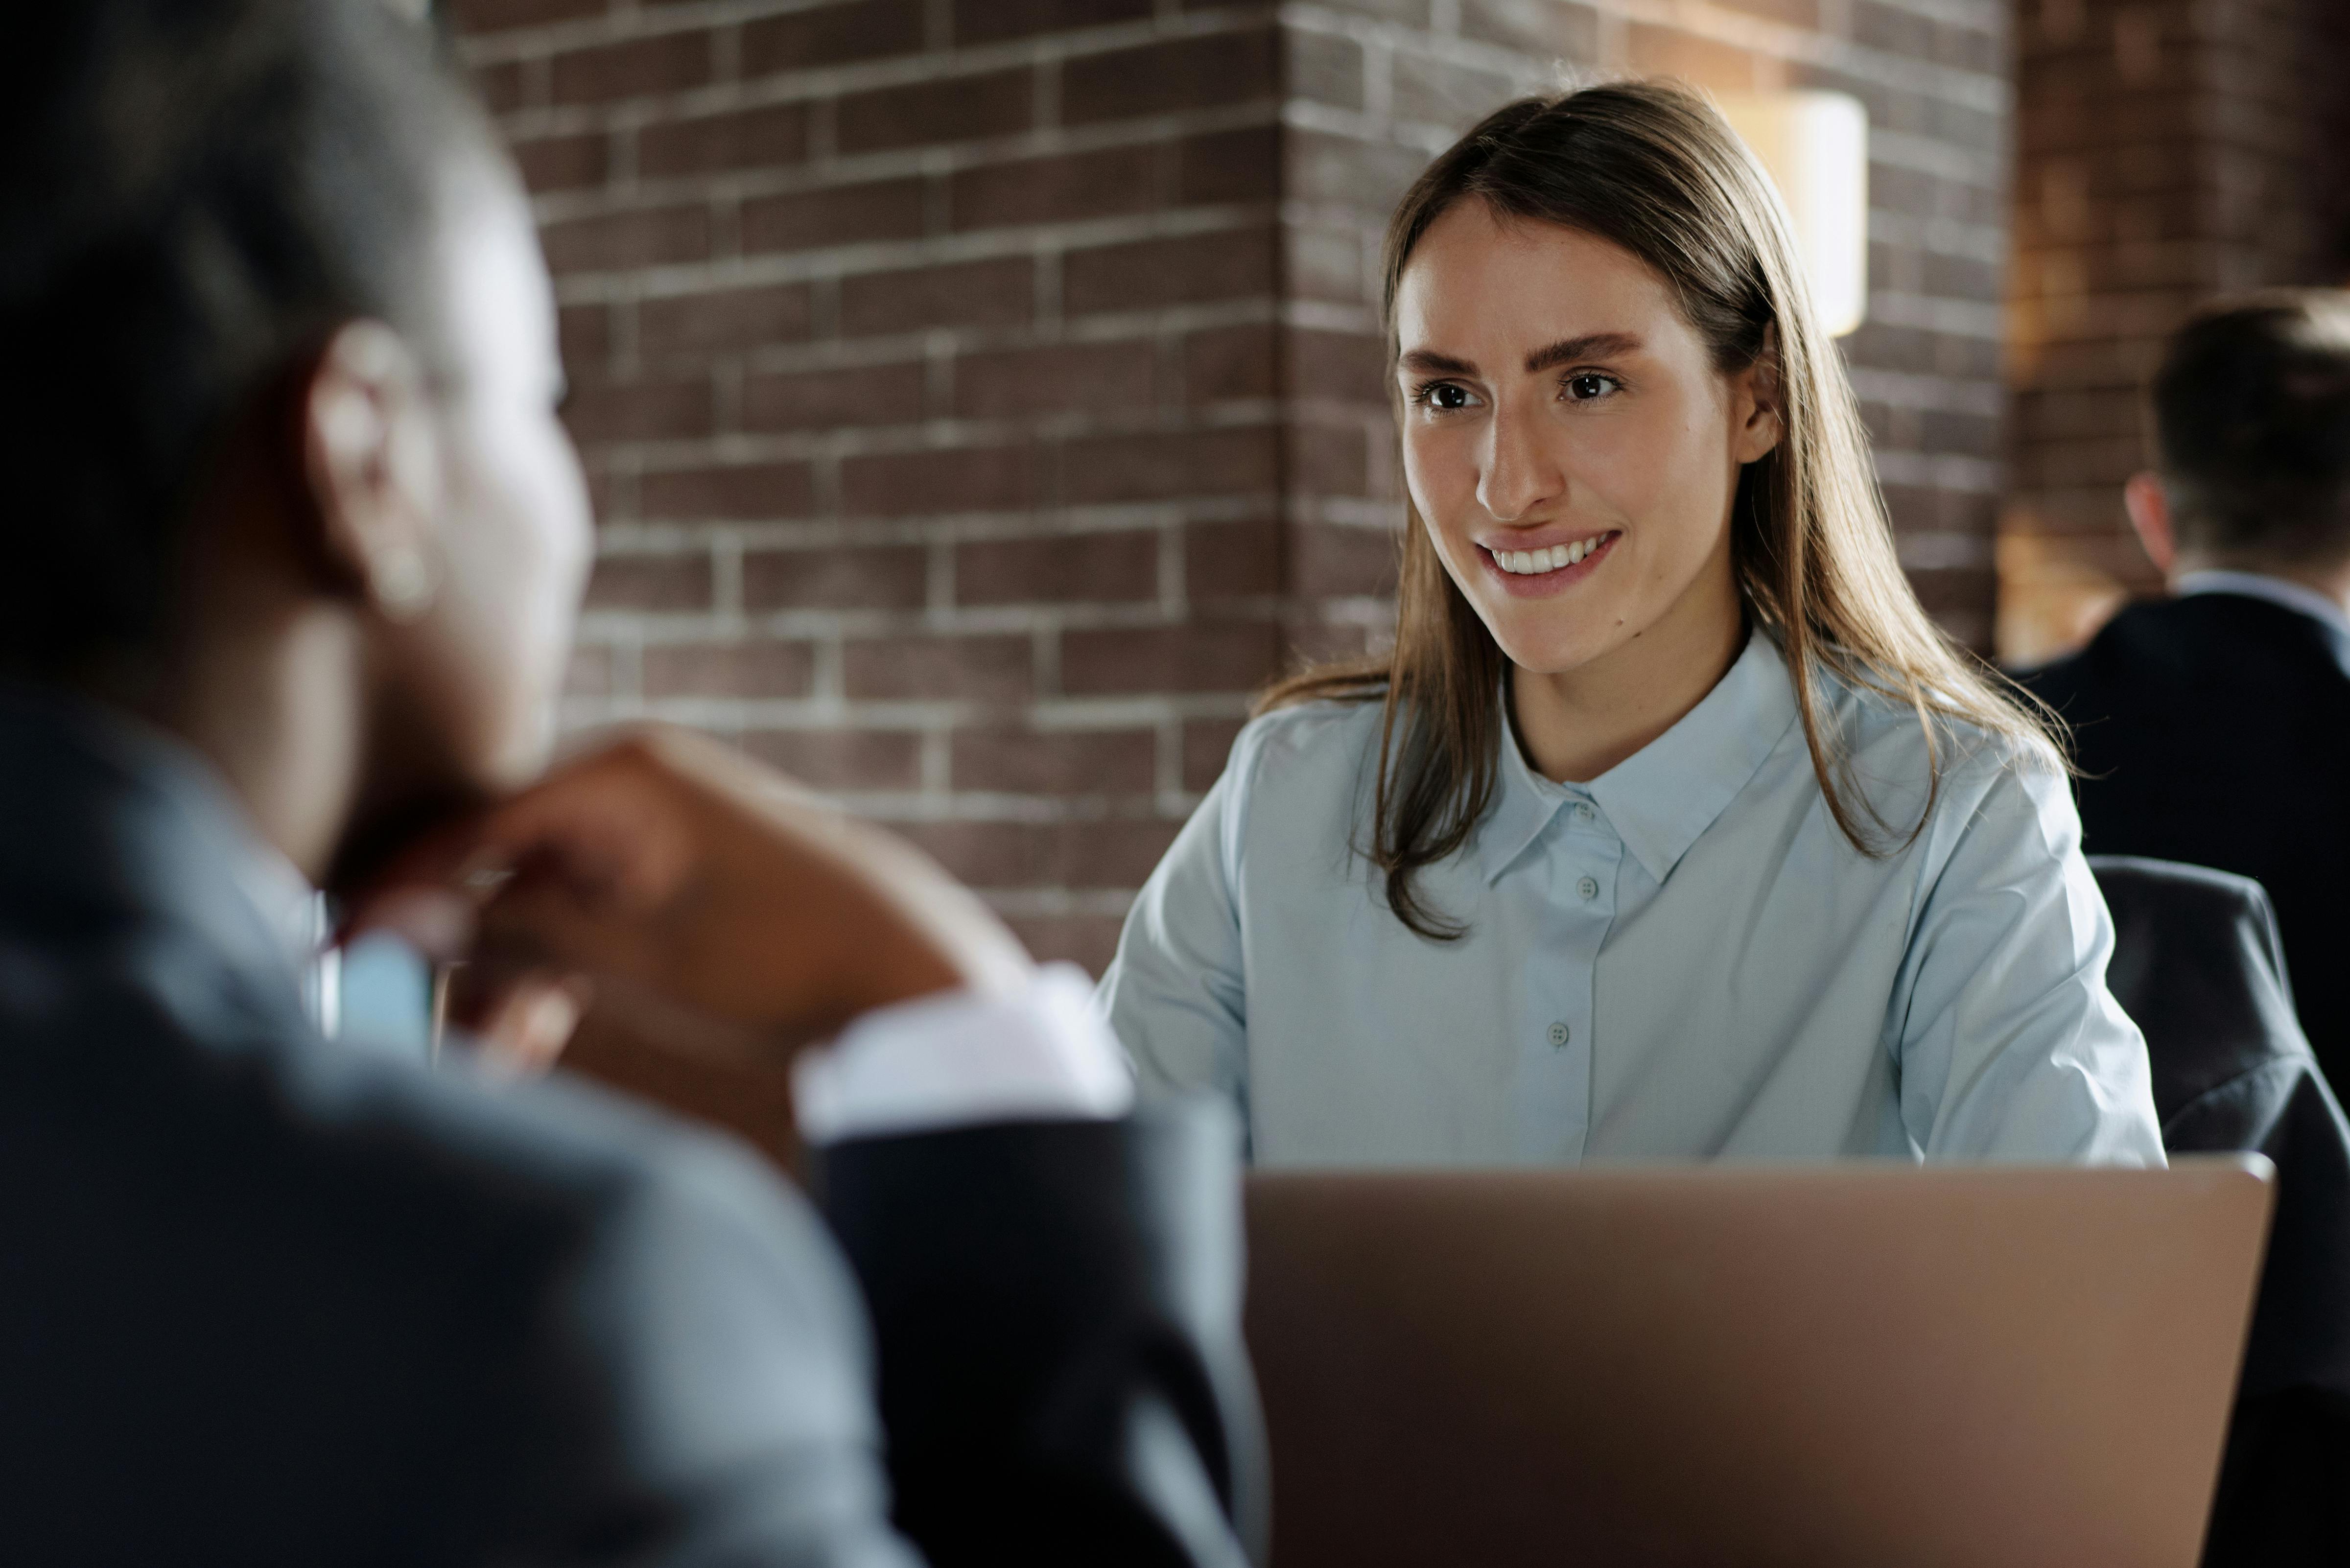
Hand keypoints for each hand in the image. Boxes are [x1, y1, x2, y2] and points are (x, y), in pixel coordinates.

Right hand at [347, 727, 1032, 1071]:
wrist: (911, 976)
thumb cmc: (781, 956)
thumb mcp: (637, 955)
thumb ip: (520, 937)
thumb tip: (401, 926)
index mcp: (621, 775)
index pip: (474, 831)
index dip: (402, 899)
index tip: (341, 954)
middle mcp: (631, 792)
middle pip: (502, 873)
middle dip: (461, 962)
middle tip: (422, 1043)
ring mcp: (651, 840)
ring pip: (543, 914)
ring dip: (507, 989)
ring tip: (489, 1070)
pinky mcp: (671, 890)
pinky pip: (588, 930)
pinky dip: (558, 985)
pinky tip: (527, 1051)